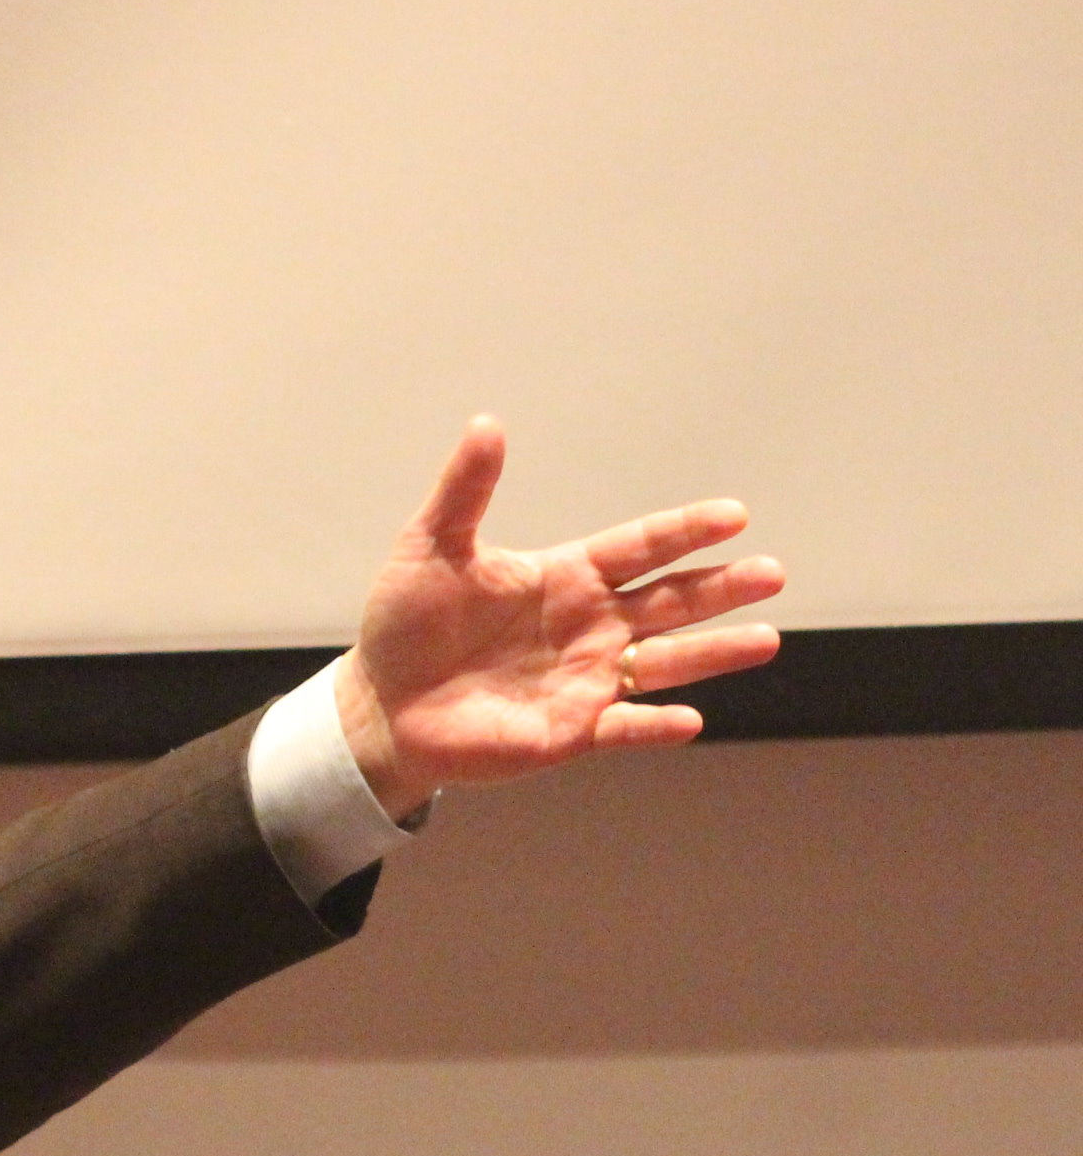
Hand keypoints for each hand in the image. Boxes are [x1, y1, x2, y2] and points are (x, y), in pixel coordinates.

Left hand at [335, 417, 785, 818]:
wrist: (383, 703)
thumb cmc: (407, 625)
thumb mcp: (430, 549)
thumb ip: (465, 492)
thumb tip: (486, 424)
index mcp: (567, 577)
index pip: (639, 548)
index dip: (684, 531)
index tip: (734, 513)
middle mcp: (591, 626)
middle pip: (670, 602)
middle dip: (720, 588)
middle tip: (771, 572)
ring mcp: (587, 680)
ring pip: (665, 663)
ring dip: (713, 653)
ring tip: (766, 638)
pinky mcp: (570, 732)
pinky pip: (623, 729)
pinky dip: (653, 725)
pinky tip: (687, 718)